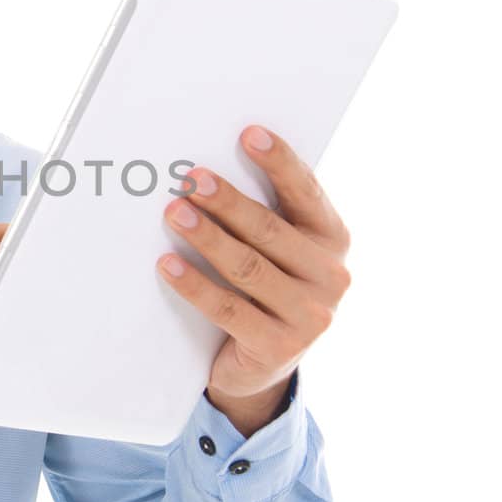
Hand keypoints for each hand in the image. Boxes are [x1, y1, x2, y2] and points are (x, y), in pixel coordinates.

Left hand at [155, 125, 351, 427]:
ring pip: (248, 268)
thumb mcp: (279, 253)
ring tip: (173, 212)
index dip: (279, 162)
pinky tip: (167, 265)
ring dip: (207, 237)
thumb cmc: (266, 290)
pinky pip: (228, 309)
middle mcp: (331, 277)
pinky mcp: (279, 348)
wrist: (264, 367)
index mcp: (333, 240)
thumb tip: (213, 170)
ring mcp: (309, 316)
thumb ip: (267, 216)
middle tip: (193, 178)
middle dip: (229, 202)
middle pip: (270, 230)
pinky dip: (194, 284)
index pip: (306, 194)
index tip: (249, 134)